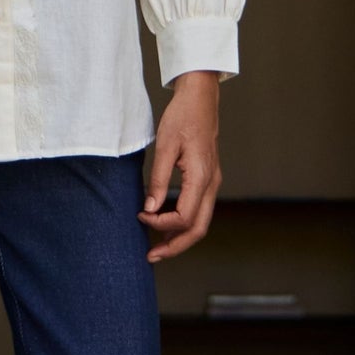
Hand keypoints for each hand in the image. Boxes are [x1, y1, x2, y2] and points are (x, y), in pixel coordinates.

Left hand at [137, 71, 221, 262]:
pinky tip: (165, 223)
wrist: (200, 98)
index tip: (141, 216)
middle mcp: (212, 184)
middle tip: (152, 256)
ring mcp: (213, 183)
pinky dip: (183, 222)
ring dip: (179, 237)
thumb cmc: (182, 117)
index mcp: (201, 177)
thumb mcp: (165, 146)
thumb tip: (149, 209)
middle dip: (175, 246)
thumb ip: (158, 180)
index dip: (161, 224)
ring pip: (201, 222)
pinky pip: (199, 210)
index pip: (184, 217)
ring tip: (157, 245)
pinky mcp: (208, 179)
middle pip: (198, 229)